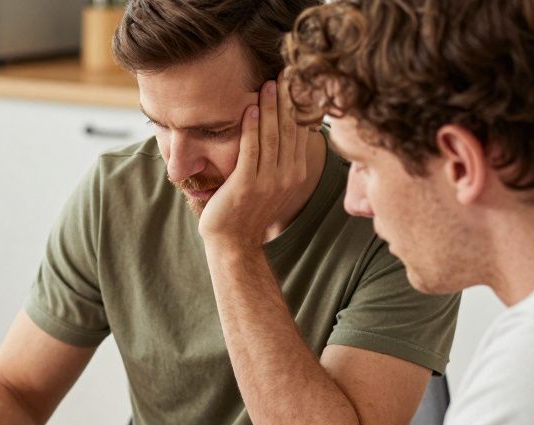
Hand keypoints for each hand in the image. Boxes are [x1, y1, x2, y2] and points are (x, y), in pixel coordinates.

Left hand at [198, 71, 311, 248]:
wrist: (234, 242)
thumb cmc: (248, 210)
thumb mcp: (272, 183)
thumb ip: (280, 159)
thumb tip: (286, 131)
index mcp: (296, 173)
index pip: (300, 132)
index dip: (298, 105)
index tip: (296, 81)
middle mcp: (287, 176)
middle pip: (290, 129)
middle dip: (287, 100)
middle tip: (286, 72)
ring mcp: (268, 182)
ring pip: (272, 136)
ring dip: (270, 108)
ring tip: (268, 84)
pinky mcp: (246, 185)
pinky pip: (251, 150)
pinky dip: (251, 128)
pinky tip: (250, 109)